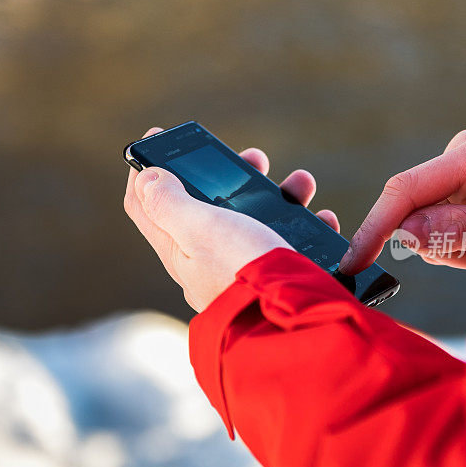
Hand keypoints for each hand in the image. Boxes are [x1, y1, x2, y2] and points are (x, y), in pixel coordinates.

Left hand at [124, 128, 340, 311]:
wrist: (293, 328)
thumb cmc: (244, 274)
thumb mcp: (201, 229)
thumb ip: (170, 202)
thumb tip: (147, 176)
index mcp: (176, 248)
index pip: (144, 204)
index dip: (144, 169)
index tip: (159, 138)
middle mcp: (204, 260)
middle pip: (203, 205)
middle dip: (224, 173)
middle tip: (250, 157)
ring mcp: (240, 269)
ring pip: (251, 220)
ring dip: (274, 194)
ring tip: (300, 183)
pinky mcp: (274, 277)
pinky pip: (287, 243)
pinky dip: (302, 225)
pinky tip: (321, 220)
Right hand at [339, 130, 465, 272]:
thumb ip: (459, 232)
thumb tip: (402, 233)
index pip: (405, 190)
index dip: (374, 228)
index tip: (352, 262)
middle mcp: (461, 151)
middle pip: (414, 210)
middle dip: (439, 244)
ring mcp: (460, 164)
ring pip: (424, 221)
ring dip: (455, 246)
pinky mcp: (461, 179)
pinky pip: (438, 220)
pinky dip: (460, 240)